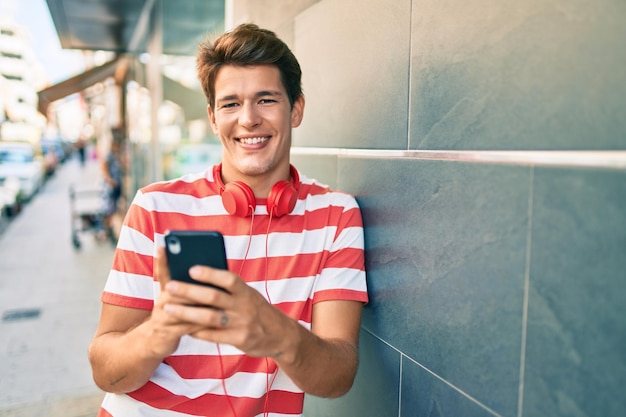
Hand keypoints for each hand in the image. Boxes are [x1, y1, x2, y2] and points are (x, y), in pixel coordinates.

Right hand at [145, 247, 211, 357]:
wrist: (155, 341)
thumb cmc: (175, 314)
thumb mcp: (177, 299)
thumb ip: (190, 285)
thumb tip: (206, 268)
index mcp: (165, 291)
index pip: (163, 272)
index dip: (163, 260)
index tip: (163, 247)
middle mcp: (161, 302)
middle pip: (176, 291)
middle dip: (192, 287)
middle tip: (209, 282)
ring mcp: (162, 318)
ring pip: (182, 310)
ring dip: (199, 307)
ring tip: (217, 303)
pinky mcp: (167, 334)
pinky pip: (187, 328)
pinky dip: (201, 324)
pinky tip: (215, 322)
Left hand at [158, 252, 293, 357]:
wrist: (281, 335)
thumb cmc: (258, 310)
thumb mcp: (249, 295)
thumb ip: (230, 288)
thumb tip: (200, 275)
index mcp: (246, 291)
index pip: (228, 279)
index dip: (210, 273)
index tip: (191, 268)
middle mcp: (245, 306)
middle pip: (214, 297)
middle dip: (189, 291)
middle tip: (169, 286)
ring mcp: (242, 323)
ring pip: (210, 317)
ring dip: (187, 312)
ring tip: (168, 308)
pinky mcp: (240, 339)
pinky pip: (213, 335)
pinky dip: (197, 331)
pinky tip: (184, 328)